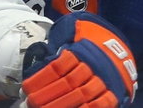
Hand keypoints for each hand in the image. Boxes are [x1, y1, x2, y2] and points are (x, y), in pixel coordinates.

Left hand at [21, 12, 136, 107]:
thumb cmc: (84, 49)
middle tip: (31, 103)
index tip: (26, 89)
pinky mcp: (113, 93)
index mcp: (80, 50)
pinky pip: (101, 104)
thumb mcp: (70, 41)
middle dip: (48, 95)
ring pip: (82, 94)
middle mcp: (94, 64)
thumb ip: (57, 50)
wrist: (117, 53)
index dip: (41, 78)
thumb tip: (39, 57)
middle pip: (69, 82)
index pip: (58, 66)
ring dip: (62, 104)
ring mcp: (105, 80)